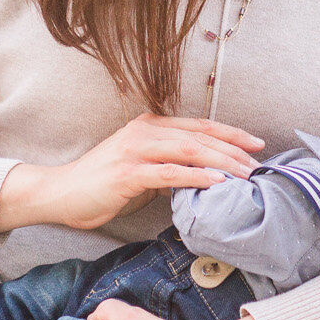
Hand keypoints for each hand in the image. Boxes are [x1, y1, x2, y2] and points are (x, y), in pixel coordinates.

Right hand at [0, 114, 262, 232]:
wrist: (60, 193)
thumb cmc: (101, 184)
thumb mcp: (142, 168)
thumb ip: (169, 165)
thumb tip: (204, 176)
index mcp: (150, 126)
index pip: (199, 126)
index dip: (231, 133)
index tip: (256, 144)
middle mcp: (145, 131)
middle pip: (200, 136)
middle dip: (234, 149)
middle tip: (259, 164)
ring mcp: (135, 150)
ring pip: (190, 150)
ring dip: (222, 162)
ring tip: (246, 174)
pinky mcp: (128, 173)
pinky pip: (169, 173)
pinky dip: (196, 176)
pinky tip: (217, 183)